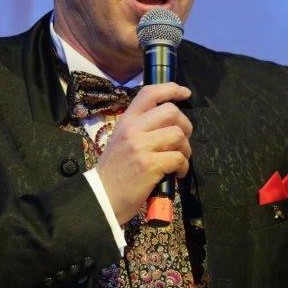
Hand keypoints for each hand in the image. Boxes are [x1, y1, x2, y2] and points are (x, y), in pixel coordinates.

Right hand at [94, 82, 192, 223]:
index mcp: (126, 120)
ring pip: (178, 135)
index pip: (149, 93)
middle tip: (182, 141)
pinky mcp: (149, 165)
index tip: (185, 93)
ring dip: (186, 149)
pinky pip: (179, 158)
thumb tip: (170, 122)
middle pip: (172, 112)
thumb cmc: (115, 171)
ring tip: (178, 160)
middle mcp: (133, 129)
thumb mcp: (122, 140)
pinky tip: (176, 174)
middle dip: (185, 126)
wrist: (102, 197)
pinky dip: (183, 167)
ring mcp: (141, 146)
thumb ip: (141, 128)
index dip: (171, 89)